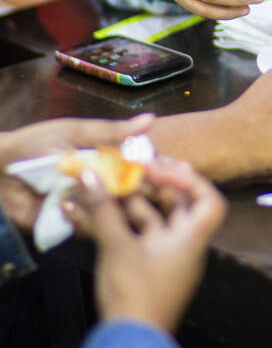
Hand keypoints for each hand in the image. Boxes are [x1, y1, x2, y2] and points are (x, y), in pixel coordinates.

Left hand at [0, 113, 154, 233]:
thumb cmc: (34, 144)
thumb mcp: (74, 132)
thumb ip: (111, 132)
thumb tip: (150, 119)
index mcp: (111, 159)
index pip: (145, 167)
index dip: (156, 171)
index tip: (161, 171)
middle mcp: (106, 185)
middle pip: (138, 195)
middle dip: (138, 194)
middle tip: (122, 185)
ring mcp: (91, 207)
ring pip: (117, 216)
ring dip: (104, 205)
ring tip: (79, 190)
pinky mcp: (74, 225)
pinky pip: (91, 228)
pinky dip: (82, 218)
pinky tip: (63, 205)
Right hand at [63, 158, 225, 333]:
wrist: (128, 345)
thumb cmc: (134, 294)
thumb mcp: (117, 247)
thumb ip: (104, 209)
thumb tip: (92, 175)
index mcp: (191, 239)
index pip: (209, 201)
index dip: (189, 180)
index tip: (161, 170)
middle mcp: (183, 247)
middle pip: (178, 206)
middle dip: (154, 185)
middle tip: (131, 168)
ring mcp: (164, 259)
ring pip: (152, 221)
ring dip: (131, 203)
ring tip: (106, 185)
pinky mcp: (145, 270)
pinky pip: (137, 237)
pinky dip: (119, 223)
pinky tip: (95, 212)